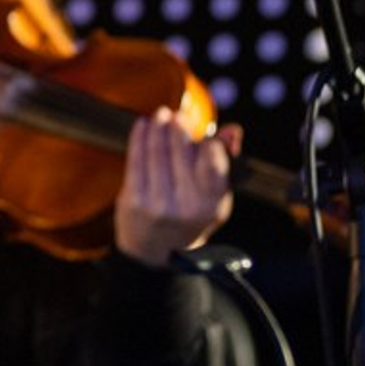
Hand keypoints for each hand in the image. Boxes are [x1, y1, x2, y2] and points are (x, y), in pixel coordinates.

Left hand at [114, 110, 238, 267]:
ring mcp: (157, 202)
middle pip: (181, 151)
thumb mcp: (215, 198)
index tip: (202, 130)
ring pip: (157, 151)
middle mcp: (186, 204)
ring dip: (158, 127)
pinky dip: (139, 137)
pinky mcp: (133, 199)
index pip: (212, 161)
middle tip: (176, 113)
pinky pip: (135, 159)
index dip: (206, 141)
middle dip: (178, 127)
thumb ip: (224, 163)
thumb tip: (233, 130)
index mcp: (212, 203)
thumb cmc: (190, 217)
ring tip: (161, 114)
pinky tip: (142, 125)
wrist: (155, 252)